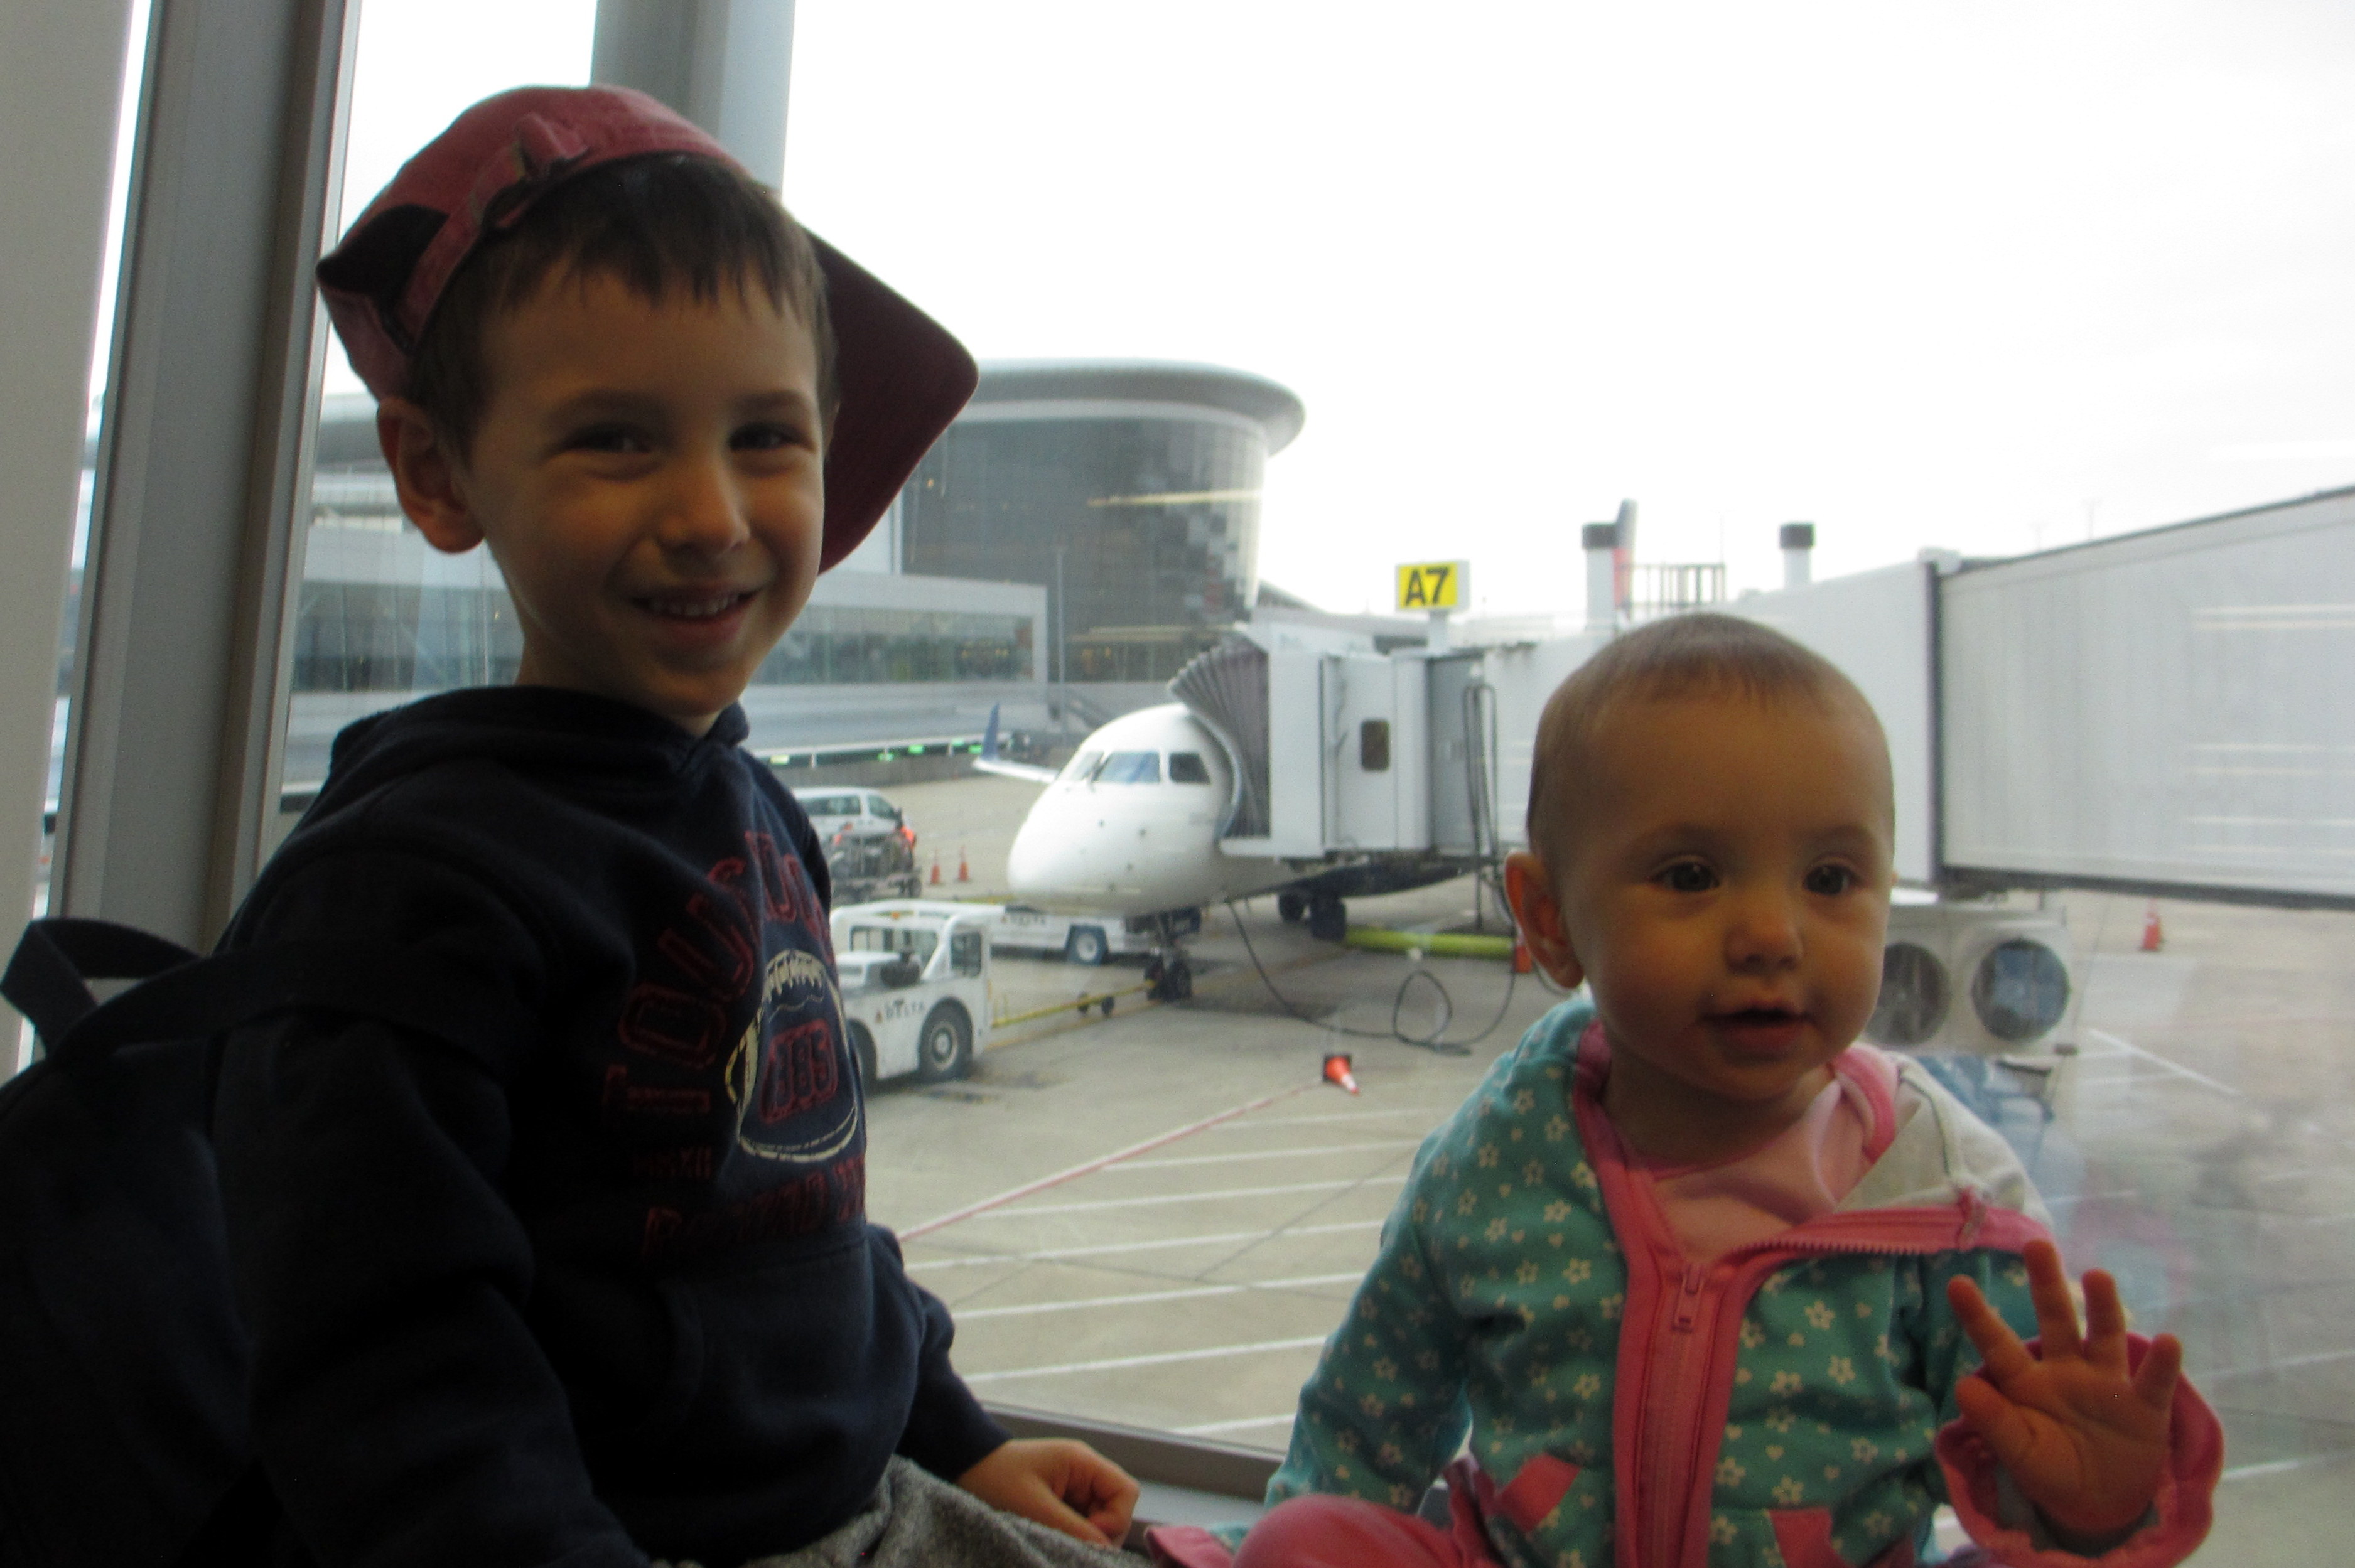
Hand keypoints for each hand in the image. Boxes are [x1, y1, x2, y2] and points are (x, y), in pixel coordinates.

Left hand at [957, 1437, 1139, 1547]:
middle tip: (1067, 1542)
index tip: (1086, 1534)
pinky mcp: (1060, 1501)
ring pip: (1098, 1520)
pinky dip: (1070, 1535)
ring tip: (1052, 1538)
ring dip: (1082, 1535)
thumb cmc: (995, 1479)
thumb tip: (1104, 1552)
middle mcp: (1083, 1472)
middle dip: (1099, 1532)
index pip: (1125, 1491)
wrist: (963, 1466)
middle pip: (1115, 1508)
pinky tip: (1048, 1536)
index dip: (1114, 1519)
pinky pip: (1079, 1523)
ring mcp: (1073, 1487)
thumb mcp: (1034, 1507)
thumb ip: (1073, 1529)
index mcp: (1082, 1462)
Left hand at [1947, 1238, 2182, 1539]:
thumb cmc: (2049, 1469)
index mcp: (2026, 1382)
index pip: (1997, 1344)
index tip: (1956, 1283)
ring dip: (2103, 1307)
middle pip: (2055, 1320)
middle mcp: (2066, 1371)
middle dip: (2046, 1284)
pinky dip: (2163, 1364)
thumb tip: (1963, 1385)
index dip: (1977, 1316)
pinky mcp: (2145, 1407)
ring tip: (2097, 1276)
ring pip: (2105, 1336)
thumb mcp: (2018, 1452)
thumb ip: (1994, 1421)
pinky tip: (2169, 1342)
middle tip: (2036, 1244)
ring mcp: (2107, 1384)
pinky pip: (2154, 1382)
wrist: (2099, 1504)